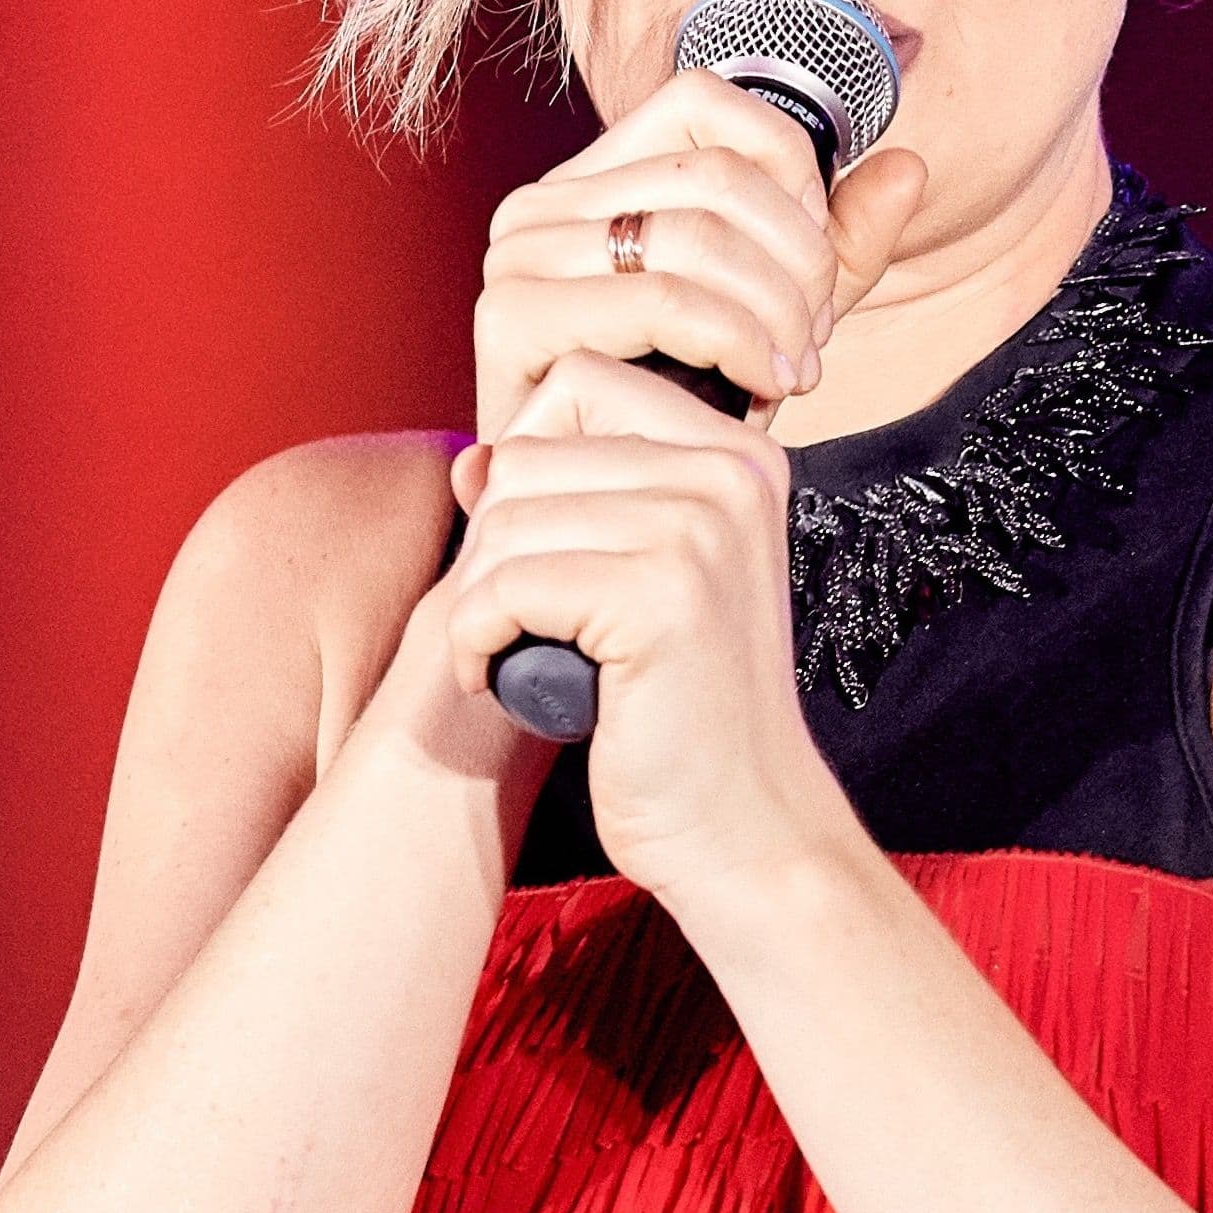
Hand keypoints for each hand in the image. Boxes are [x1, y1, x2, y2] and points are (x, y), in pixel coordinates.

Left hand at [437, 357, 843, 906]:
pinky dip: (478, 640)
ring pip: (506, 515)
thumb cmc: (676, 715)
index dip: (522, 469)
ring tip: (510, 655)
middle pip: (527, 450)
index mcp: (738, 454)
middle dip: (494, 544)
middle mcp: (731, 473)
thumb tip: (470, 456)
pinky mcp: (663, 595)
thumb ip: (570, 501)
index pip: (577, 382)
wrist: (742, 830)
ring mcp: (702, 529)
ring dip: (479, 599)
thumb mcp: (639, 581)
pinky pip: (505, 585)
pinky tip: (501, 682)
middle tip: (517, 625)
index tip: (538, 560)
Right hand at [475, 70, 926, 435]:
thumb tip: (910, 167)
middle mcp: (543, 204)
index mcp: (594, 183)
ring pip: (695, 235)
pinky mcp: (513, 318)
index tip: (814, 259)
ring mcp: (519, 256)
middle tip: (815, 341)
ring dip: (775, 310)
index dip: (788, 167)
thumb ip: (840, 246)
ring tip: (794, 373)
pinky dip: (736, 342)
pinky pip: (662, 300)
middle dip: (796, 262)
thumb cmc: (675, 420)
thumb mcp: (775, 319)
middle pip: (715, 176)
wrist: (600, 527)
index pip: (704, 102)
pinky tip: (760, 390)